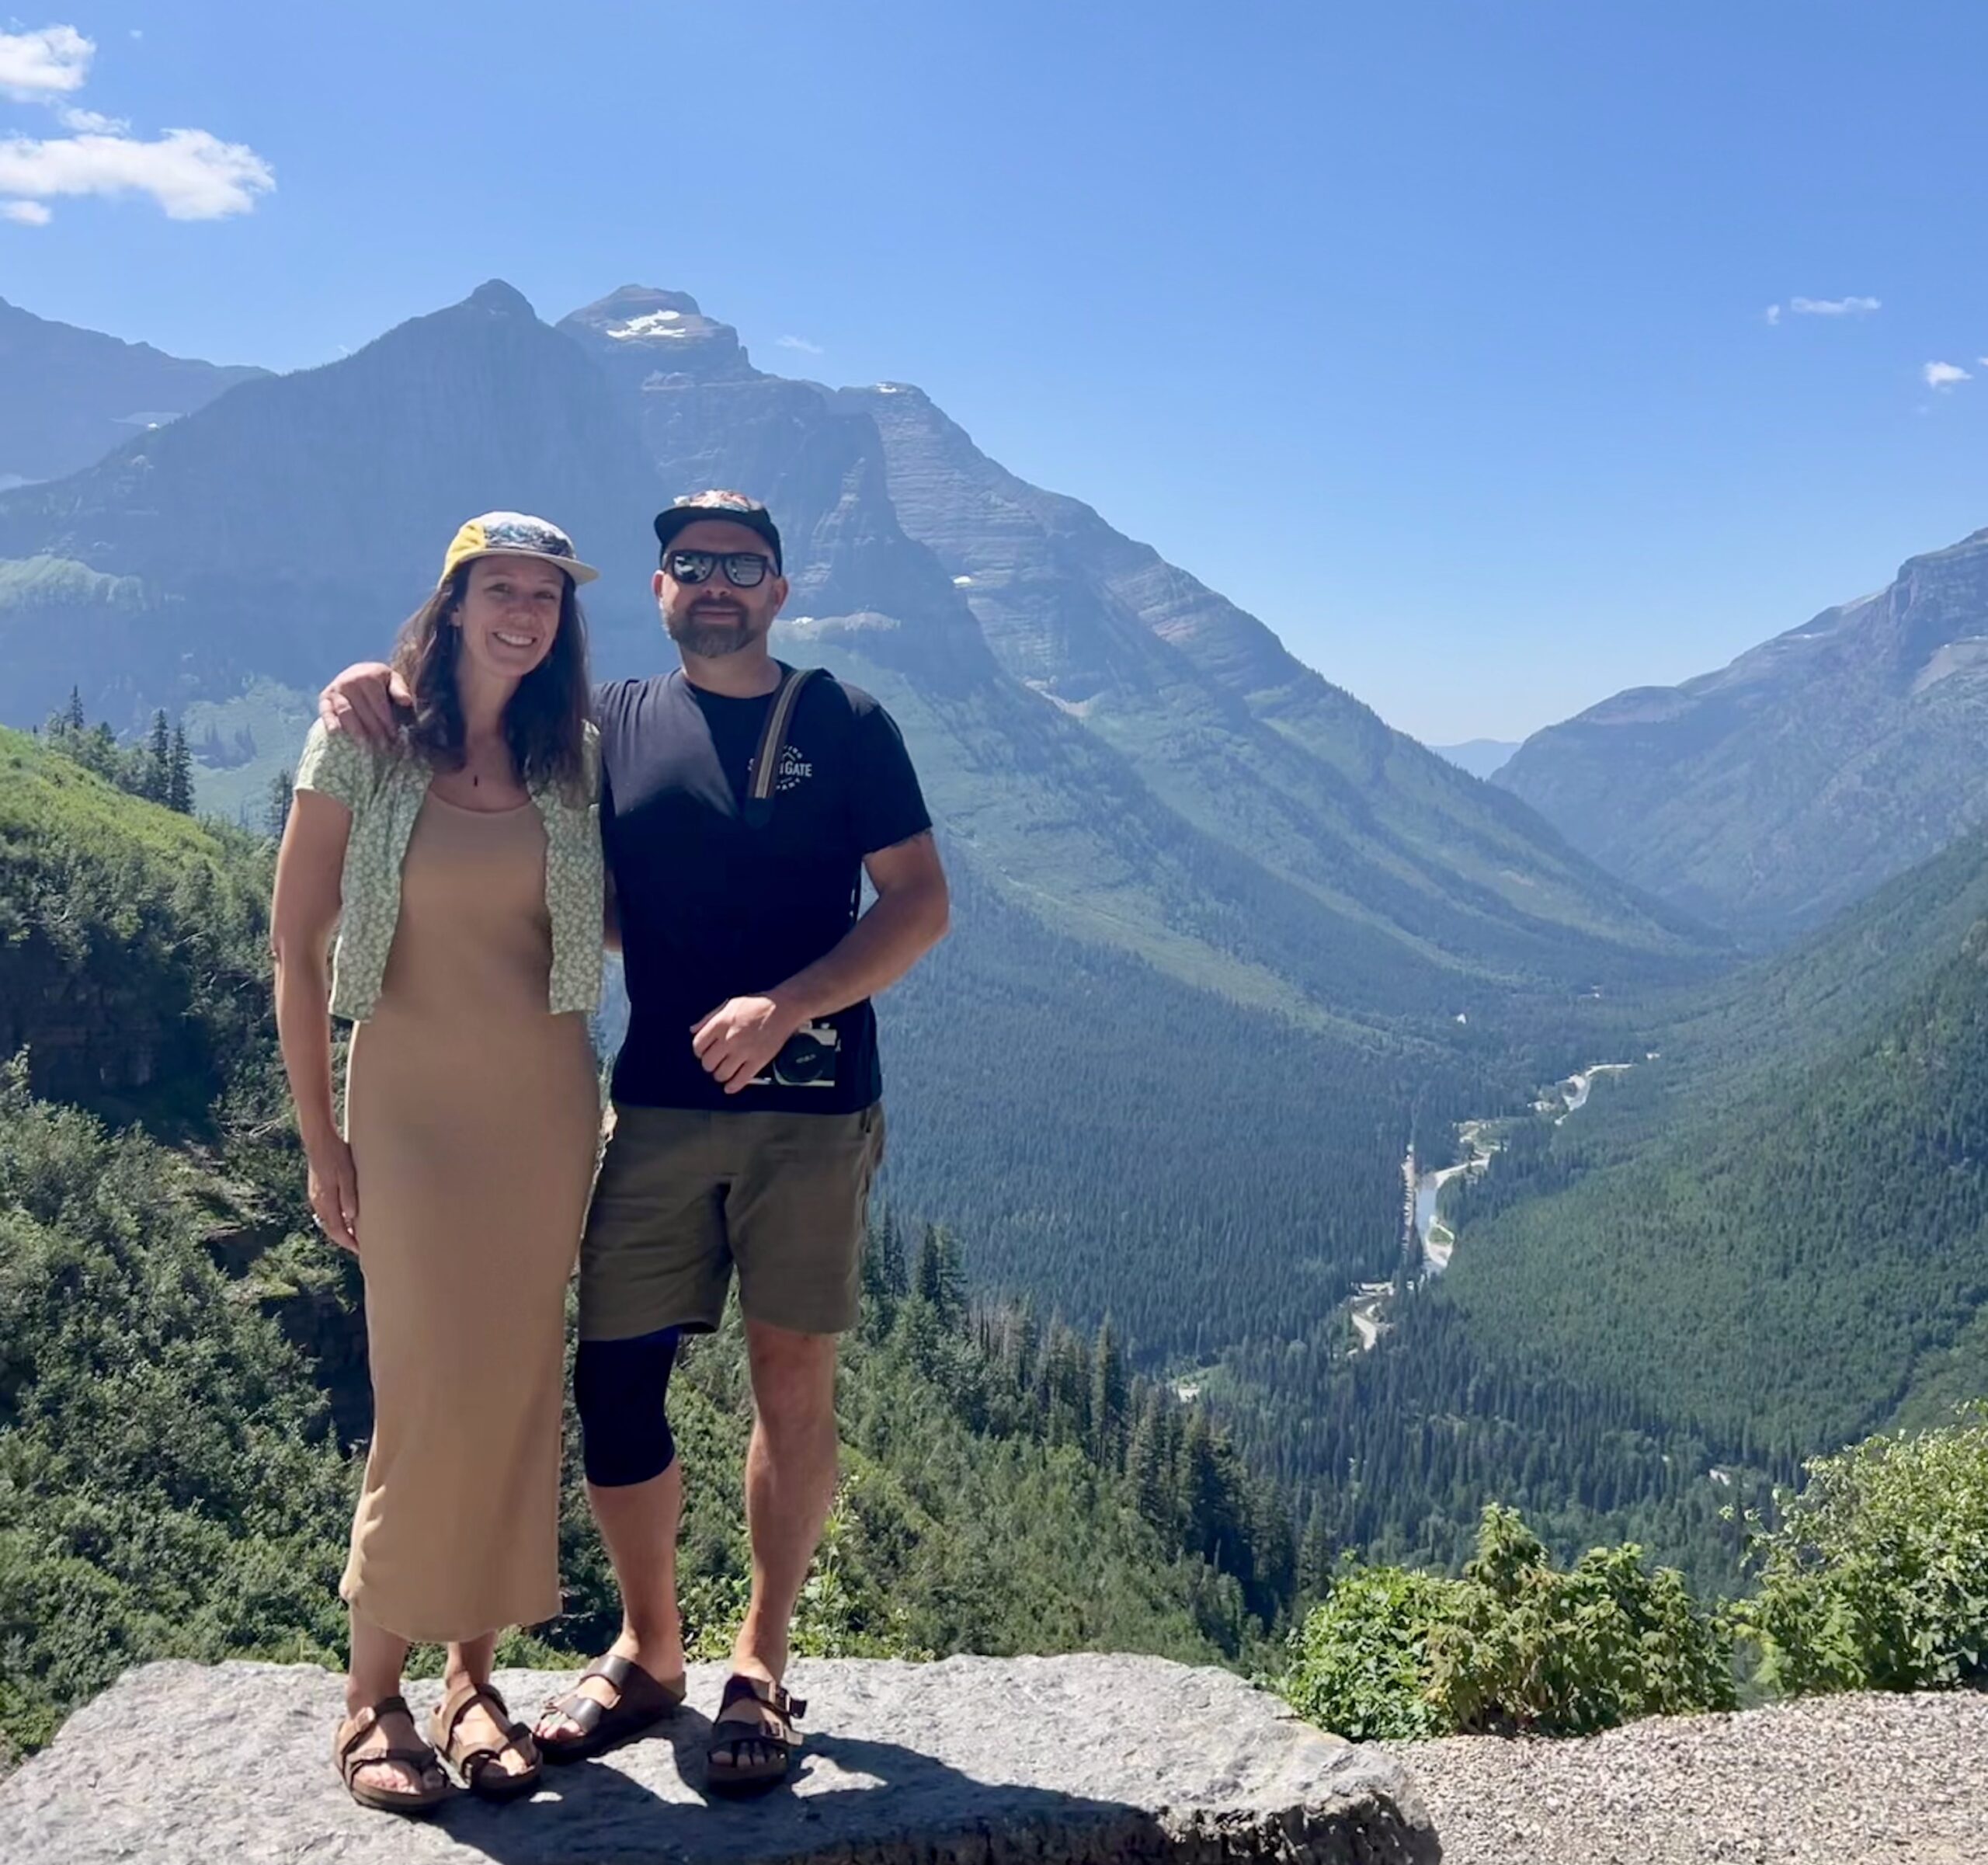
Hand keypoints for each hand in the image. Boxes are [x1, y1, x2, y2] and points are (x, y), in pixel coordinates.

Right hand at [306, 1136, 360, 1251]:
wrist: (319, 1140)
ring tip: (357, 1234)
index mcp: (326, 1200)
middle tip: (361, 1246)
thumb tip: (352, 1218)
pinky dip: (337, 1218)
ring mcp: (316, 1196)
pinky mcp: (318, 1190)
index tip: (361, 1250)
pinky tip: (348, 1216)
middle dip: (345, 1239)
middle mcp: (319, 1202)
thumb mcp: (347, 1173)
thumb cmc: (336, 1154)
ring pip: (328, 1220)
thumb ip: (349, 1195)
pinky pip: (327, 1211)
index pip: (337, 1230)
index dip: (349, 1242)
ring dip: (341, 1229)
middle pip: (332, 1228)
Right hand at [319, 661, 409, 747]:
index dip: (387, 721)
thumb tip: (407, 701)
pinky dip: (329, 721)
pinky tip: (335, 733)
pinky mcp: (324, 697)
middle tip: (383, 746)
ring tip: (364, 746)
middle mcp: (349, 681)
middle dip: (375, 730)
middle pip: (363, 711)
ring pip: (346, 712)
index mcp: (367, 676)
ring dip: (355, 730)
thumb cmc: (379, 680)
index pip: (378, 704)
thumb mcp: (393, 679)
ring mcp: (335, 690)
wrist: (358, 671)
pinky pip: (325, 710)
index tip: (393, 737)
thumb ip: (399, 689)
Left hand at [691, 996, 802, 1093]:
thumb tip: (693, 1029)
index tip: (704, 1053)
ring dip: (720, 1075)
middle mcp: (729, 1038)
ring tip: (724, 1072)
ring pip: (722, 1074)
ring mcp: (744, 1051)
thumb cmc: (757, 1004)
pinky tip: (730, 1086)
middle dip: (709, 1064)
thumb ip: (709, 1018)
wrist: (783, 1008)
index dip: (700, 1051)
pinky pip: (740, 1080)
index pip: (698, 1045)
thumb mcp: (729, 1005)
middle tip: (715, 1063)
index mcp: (720, 1023)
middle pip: (708, 1062)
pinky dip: (733, 1086)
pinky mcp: (758, 1060)